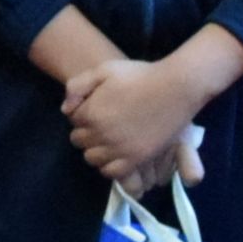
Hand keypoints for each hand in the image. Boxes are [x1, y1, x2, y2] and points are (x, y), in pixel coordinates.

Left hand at [60, 52, 207, 187]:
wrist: (176, 88)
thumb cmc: (141, 75)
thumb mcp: (105, 69)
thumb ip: (78, 86)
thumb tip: (66, 110)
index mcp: (91, 112)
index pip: (73, 122)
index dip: (83, 116)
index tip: (96, 111)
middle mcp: (101, 133)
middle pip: (80, 142)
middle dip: (87, 133)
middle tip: (104, 125)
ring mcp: (118, 149)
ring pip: (93, 159)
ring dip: (97, 150)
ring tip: (111, 140)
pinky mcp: (136, 159)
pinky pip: (112, 172)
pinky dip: (111, 165)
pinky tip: (119, 154)